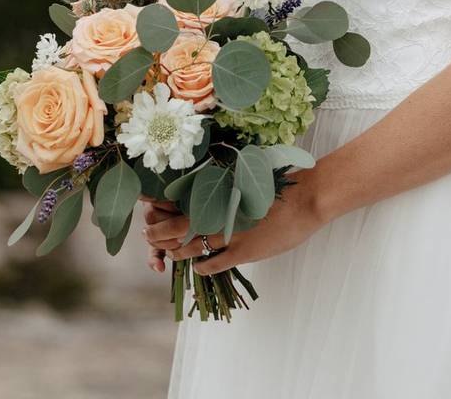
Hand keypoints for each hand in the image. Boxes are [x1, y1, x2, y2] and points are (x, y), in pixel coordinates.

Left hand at [141, 170, 326, 275]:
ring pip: (190, 247)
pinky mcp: (243, 252)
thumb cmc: (279, 186)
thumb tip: (210, 189)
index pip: (177, 200)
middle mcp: (218, 213)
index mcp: (218, 193)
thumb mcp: (246, 181)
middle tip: (148, 234)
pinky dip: (201, 268)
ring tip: (169, 254)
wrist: (304, 200)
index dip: (158, 206)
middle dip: (158, 232)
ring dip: (176, 252)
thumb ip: (225, 189)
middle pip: (176, 226)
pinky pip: (213, 264)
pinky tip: (198, 269)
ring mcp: (229, 234)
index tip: (146, 207)